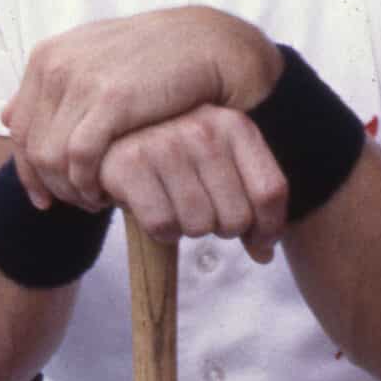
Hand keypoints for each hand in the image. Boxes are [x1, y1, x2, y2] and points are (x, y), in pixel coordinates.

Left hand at [3, 10, 283, 209]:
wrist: (208, 43)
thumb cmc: (155, 57)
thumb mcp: (95, 59)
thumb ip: (52, 88)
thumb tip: (6, 116)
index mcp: (48, 55)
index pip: (19, 127)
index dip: (28, 170)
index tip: (45, 199)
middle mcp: (57, 65)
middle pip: (32, 146)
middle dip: (51, 185)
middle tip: (78, 204)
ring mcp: (82, 80)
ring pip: (52, 157)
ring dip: (71, 189)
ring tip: (96, 200)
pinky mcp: (111, 98)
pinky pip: (80, 157)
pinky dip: (88, 184)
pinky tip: (108, 194)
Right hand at [101, 110, 288, 261]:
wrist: (109, 138)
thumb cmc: (173, 157)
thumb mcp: (218, 165)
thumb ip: (248, 202)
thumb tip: (264, 254)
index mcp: (234, 125)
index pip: (270, 192)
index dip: (269, 229)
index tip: (258, 243)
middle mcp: (203, 128)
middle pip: (236, 218)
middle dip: (221, 229)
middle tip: (201, 214)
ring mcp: (165, 144)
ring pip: (198, 226)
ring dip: (187, 229)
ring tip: (175, 207)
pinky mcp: (131, 164)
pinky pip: (162, 225)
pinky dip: (160, 231)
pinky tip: (153, 210)